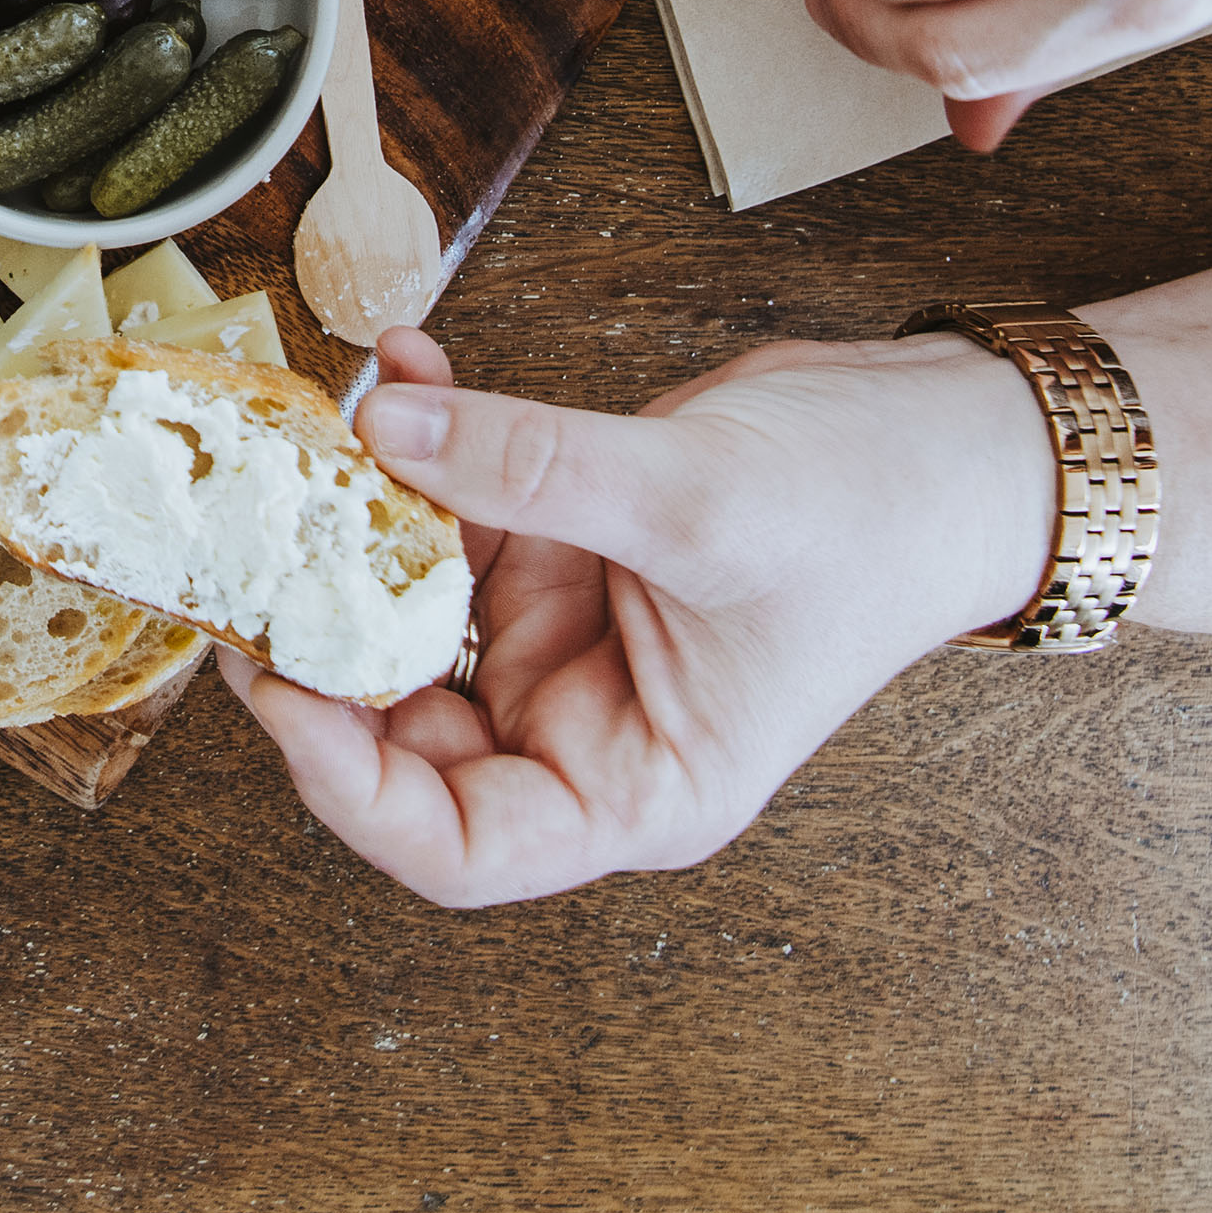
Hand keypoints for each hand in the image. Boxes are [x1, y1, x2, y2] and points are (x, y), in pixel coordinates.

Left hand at [225, 327, 1051, 906]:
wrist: (959, 438)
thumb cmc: (880, 521)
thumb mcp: (696, 501)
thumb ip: (536, 466)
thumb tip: (386, 432)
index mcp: (634, 787)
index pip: (457, 844)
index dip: (350, 788)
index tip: (281, 687)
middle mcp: (586, 728)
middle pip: (403, 727)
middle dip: (324, 633)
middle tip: (253, 550)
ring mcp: (566, 637)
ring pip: (410, 603)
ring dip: (359, 517)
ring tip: (322, 433)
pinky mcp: (561, 548)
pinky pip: (457, 507)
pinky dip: (425, 440)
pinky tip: (407, 368)